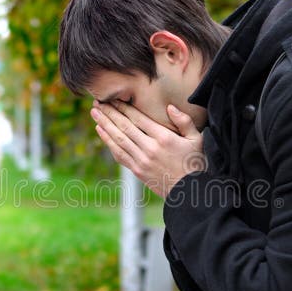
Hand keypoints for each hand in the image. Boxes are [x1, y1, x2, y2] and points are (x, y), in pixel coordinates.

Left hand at [90, 100, 205, 197]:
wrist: (190, 192)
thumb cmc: (195, 163)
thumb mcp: (196, 139)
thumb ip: (184, 121)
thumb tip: (170, 107)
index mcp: (164, 138)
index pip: (138, 119)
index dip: (123, 108)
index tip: (112, 99)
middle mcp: (150, 149)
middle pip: (124, 127)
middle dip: (109, 113)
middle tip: (97, 102)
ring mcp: (141, 161)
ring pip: (118, 140)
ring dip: (104, 125)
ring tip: (95, 113)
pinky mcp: (137, 171)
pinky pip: (119, 154)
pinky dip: (108, 142)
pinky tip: (101, 132)